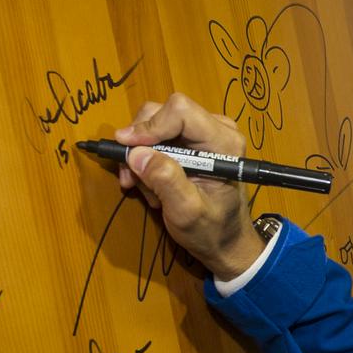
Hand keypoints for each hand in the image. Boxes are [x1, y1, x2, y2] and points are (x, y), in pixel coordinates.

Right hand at [114, 93, 264, 279]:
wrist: (225, 241)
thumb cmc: (211, 230)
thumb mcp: (186, 212)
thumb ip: (165, 180)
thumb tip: (137, 154)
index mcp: (224, 142)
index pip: (180, 111)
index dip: (149, 126)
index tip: (127, 148)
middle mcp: (216, 129)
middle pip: (163, 113)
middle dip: (140, 144)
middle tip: (130, 177)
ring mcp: (204, 133)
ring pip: (155, 124)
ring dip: (141, 156)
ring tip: (146, 189)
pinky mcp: (192, 141)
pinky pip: (158, 137)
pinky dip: (146, 159)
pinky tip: (151, 185)